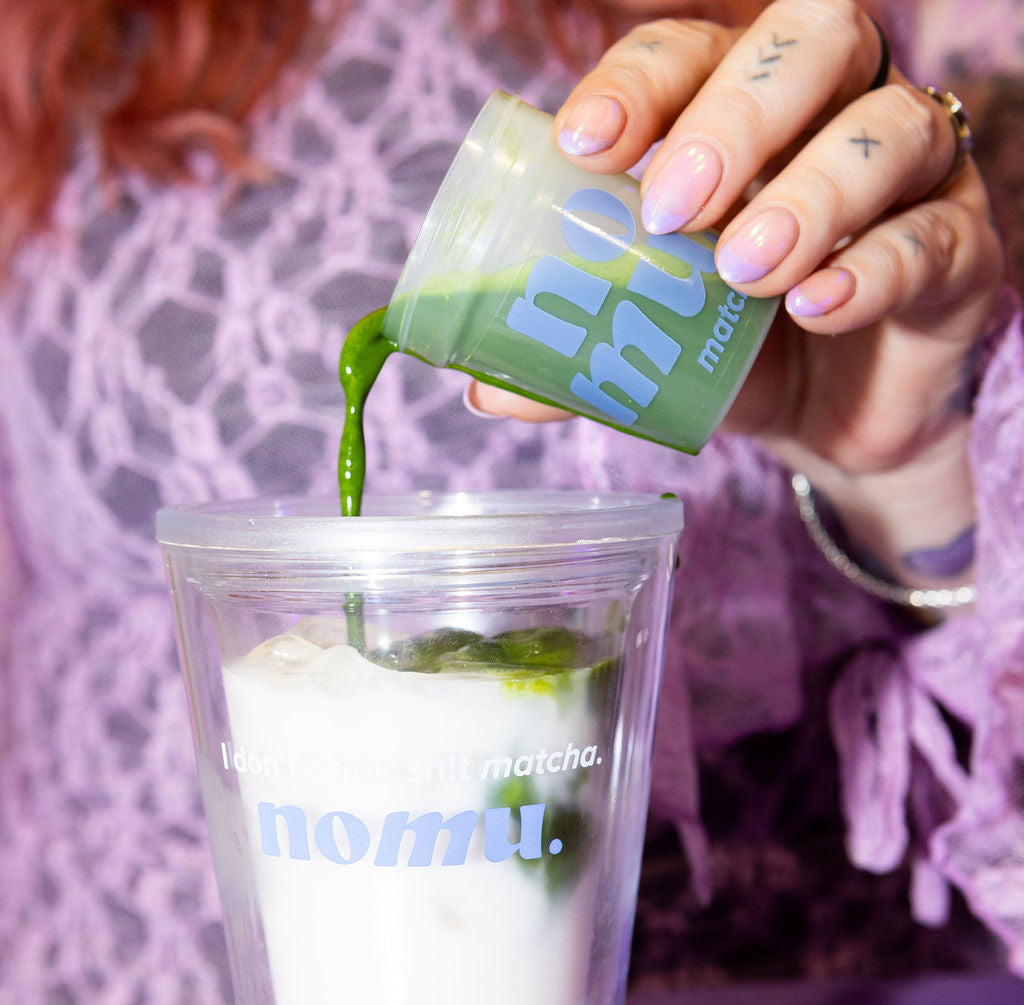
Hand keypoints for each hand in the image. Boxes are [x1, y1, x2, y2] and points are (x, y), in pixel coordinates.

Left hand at [469, 1, 1004, 581]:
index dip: (641, 83)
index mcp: (741, 112)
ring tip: (744, 271)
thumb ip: (582, 352)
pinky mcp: (960, 250)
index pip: (692, 52)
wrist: (832, 427)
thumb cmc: (740, 352)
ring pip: (889, 128)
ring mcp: (909, 177)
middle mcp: (832, 115)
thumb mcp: (653, 344)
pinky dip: (875, 267)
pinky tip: (818, 304)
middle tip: (674, 205)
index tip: (586, 144)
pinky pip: (934, 235)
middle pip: (812, 43)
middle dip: (736, 114)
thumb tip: (486, 389)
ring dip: (811, 193)